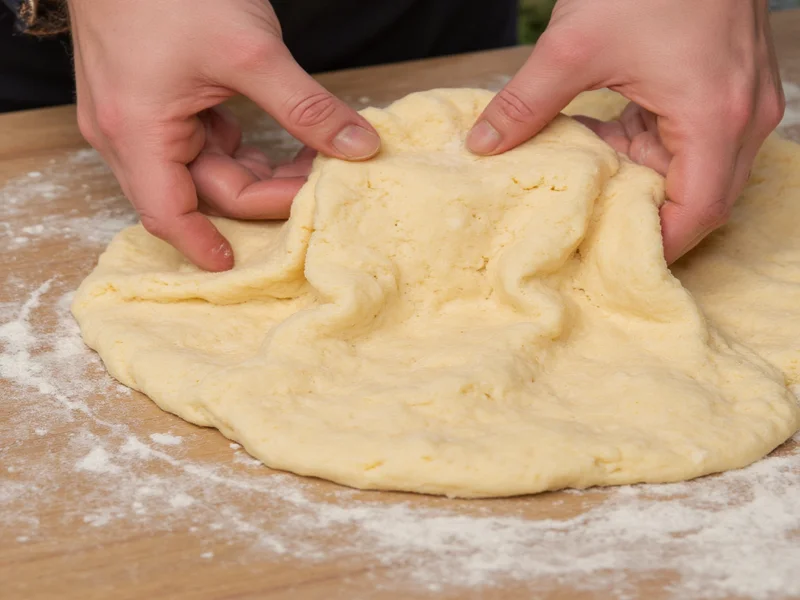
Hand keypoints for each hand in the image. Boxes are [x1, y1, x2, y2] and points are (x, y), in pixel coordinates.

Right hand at [68, 0, 379, 270]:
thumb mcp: (249, 52)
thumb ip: (305, 107)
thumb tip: (359, 147)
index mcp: (136, 132)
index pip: (168, 214)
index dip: (204, 245)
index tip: (242, 265)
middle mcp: (128, 134)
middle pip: (199, 193)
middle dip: (261, 195)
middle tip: (318, 187)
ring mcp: (141, 117)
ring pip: (206, 170)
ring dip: (258, 172)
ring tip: (313, 161)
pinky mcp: (159, 100)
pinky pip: (204, 144)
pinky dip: (243, 148)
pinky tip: (284, 141)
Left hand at [467, 0, 784, 262]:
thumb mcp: (574, 46)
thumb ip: (525, 103)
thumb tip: (482, 145)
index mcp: (715, 119)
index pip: (697, 214)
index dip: (656, 245)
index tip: (609, 259)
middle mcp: (743, 118)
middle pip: (702, 198)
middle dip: (646, 215)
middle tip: (591, 230)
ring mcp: (741, 100)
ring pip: (697, 169)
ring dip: (643, 177)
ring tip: (589, 183)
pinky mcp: (728, 84)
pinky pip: (693, 137)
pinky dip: (651, 145)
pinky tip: (606, 136)